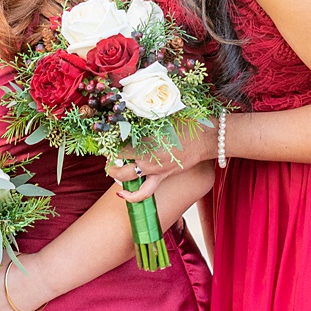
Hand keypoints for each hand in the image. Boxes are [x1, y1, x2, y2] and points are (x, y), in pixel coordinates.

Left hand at [103, 118, 218, 200]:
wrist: (205, 139)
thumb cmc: (186, 124)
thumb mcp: (163, 116)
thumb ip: (146, 119)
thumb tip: (131, 114)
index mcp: (145, 141)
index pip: (118, 144)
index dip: (108, 142)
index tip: (105, 138)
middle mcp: (146, 157)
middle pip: (118, 161)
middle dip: (109, 159)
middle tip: (109, 154)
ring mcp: (153, 169)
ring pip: (126, 178)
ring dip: (116, 175)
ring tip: (112, 170)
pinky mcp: (162, 176)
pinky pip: (144, 192)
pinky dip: (133, 196)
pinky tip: (122, 194)